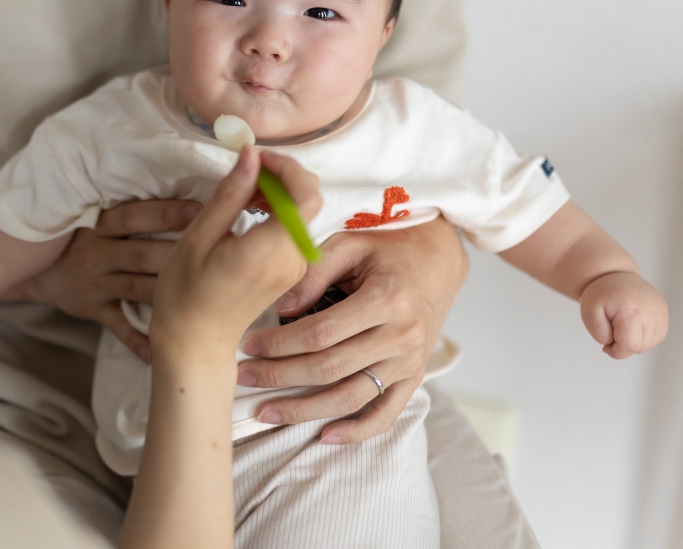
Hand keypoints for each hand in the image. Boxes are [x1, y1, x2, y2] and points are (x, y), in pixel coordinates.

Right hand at [0, 198, 200, 363]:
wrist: (32, 270)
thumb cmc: (75, 238)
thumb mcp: (90, 217)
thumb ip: (126, 212)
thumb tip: (178, 198)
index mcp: (98, 225)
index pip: (134, 216)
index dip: (165, 212)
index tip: (198, 210)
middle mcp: (96, 253)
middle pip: (141, 254)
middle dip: (176, 254)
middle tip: (211, 253)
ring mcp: (95, 284)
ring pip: (136, 288)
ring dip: (167, 292)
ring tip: (200, 295)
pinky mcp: (93, 310)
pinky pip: (117, 328)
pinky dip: (137, 341)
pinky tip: (159, 350)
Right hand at [151, 149, 322, 354]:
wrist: (196, 342)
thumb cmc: (186, 293)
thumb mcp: (198, 237)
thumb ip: (230, 195)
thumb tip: (251, 154)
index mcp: (267, 252)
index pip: (305, 195)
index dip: (287, 166)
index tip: (256, 158)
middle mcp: (290, 260)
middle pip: (308, 198)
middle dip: (281, 173)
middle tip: (245, 170)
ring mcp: (295, 267)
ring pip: (303, 209)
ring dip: (278, 190)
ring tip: (241, 192)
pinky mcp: (293, 270)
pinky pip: (295, 226)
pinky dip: (278, 209)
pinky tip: (249, 211)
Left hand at [235, 218, 467, 444]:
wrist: (438, 261)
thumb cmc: (387, 249)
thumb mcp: (350, 245)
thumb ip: (313, 272)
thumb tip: (280, 308)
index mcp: (386, 298)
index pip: (322, 332)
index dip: (280, 344)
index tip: (248, 346)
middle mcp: (402, 335)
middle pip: (330, 368)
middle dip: (281, 376)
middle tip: (244, 378)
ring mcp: (410, 362)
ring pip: (351, 397)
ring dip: (305, 410)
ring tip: (267, 413)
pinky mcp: (414, 378)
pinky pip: (386, 414)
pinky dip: (356, 432)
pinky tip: (324, 437)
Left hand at [579, 271, 667, 358]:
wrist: (613, 274)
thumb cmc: (600, 294)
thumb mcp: (589, 314)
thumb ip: (600, 335)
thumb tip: (618, 346)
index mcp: (632, 312)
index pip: (630, 347)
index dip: (616, 351)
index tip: (605, 345)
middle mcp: (652, 312)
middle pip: (640, 348)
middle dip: (623, 345)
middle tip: (612, 330)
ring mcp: (661, 312)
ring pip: (650, 345)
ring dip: (634, 342)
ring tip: (622, 325)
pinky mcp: (664, 312)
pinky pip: (656, 337)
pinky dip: (643, 337)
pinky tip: (632, 325)